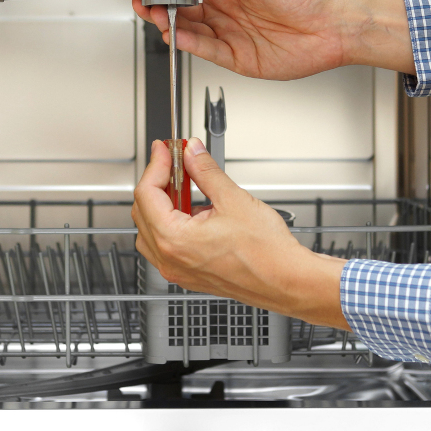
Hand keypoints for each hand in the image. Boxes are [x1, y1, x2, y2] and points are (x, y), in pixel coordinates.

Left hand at [131, 137, 350, 329]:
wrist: (287, 281)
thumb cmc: (267, 253)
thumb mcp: (233, 199)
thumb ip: (205, 171)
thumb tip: (192, 153)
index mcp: (174, 241)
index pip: (146, 193)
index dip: (156, 165)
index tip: (165, 150)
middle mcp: (170, 259)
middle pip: (143, 210)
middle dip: (158, 181)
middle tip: (174, 160)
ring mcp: (178, 270)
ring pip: (150, 229)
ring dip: (161, 203)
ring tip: (183, 184)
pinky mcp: (189, 274)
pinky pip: (165, 245)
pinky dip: (170, 223)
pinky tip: (192, 209)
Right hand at [132, 0, 415, 79]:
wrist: (331, 23)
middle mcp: (225, 8)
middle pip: (179, 8)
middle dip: (158, 4)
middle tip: (145, 0)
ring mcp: (228, 32)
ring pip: (188, 29)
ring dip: (169, 23)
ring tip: (158, 15)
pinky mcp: (235, 56)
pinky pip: (205, 49)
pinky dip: (188, 42)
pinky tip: (177, 34)